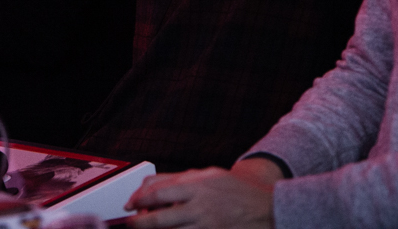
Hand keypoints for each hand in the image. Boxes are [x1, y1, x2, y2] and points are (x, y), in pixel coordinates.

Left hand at [125, 159, 280, 228]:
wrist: (267, 210)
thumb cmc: (234, 190)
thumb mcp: (207, 175)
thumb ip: (178, 179)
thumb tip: (148, 186)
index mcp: (197, 187)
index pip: (158, 193)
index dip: (139, 200)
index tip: (129, 206)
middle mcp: (200, 208)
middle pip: (159, 219)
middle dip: (139, 224)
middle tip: (130, 224)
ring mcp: (207, 227)